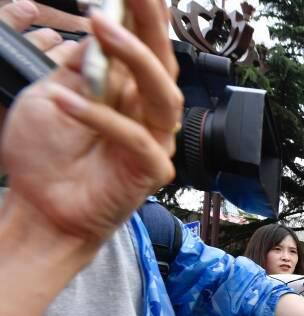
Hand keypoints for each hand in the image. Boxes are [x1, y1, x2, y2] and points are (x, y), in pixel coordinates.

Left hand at [2, 0, 180, 244]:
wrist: (42, 210)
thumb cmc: (47, 158)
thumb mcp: (51, 93)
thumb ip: (78, 66)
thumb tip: (97, 28)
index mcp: (128, 90)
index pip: (144, 43)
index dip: (144, 13)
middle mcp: (148, 111)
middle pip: (163, 61)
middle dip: (150, 20)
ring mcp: (154, 140)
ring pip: (163, 94)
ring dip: (134, 57)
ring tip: (102, 28)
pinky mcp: (150, 169)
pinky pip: (133, 137)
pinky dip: (99, 117)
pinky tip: (65, 100)